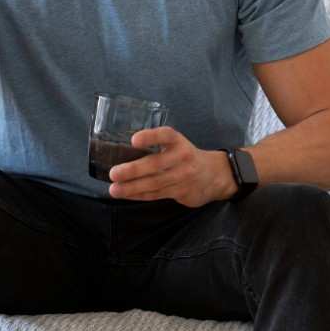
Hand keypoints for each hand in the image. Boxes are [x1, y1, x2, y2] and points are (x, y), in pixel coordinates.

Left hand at [107, 127, 234, 206]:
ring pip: (154, 183)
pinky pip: (157, 195)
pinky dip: (139, 195)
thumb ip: (157, 146)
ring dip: (132, 188)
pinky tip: (126, 194)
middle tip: (113, 173)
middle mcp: (182, 158)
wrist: (216, 175)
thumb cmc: (187, 157)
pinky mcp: (182, 192)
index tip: (134, 140)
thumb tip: (122, 149)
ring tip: (114, 189)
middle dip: (133, 170)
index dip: (151, 137)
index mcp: (178, 142)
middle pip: (156, 164)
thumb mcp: (177, 145)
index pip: (166, 135)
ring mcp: (183, 177)